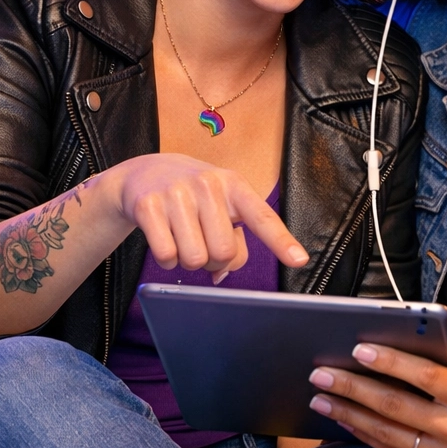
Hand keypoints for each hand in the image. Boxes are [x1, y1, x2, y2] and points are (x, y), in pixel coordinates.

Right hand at [105, 153, 308, 276]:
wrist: (146, 172)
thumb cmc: (194, 195)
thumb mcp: (221, 204)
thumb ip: (233, 239)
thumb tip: (221, 275)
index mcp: (234, 185)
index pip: (262, 217)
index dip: (281, 241)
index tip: (299, 260)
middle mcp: (208, 184)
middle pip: (224, 252)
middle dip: (214, 259)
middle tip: (204, 242)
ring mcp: (177, 193)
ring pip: (195, 259)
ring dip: (189, 261)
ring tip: (184, 238)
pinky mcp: (149, 206)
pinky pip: (167, 256)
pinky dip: (167, 260)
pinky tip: (165, 238)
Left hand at [307, 324, 446, 447]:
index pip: (427, 378)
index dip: (391, 362)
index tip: (359, 349)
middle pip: (398, 407)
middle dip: (354, 389)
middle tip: (321, 374)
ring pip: (390, 435)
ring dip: (351, 415)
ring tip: (321, 398)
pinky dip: (367, 438)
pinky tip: (345, 421)